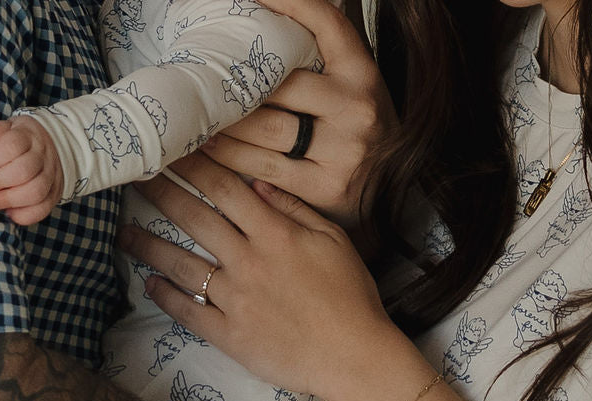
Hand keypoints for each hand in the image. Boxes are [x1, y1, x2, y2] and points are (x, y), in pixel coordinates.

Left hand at [0, 117, 63, 224]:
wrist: (47, 146)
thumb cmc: (16, 140)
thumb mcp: (4, 130)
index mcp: (28, 135)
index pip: (14, 144)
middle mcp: (43, 155)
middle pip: (25, 170)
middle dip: (1, 182)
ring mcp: (52, 175)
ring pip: (36, 192)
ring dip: (10, 200)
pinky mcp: (55, 194)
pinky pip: (43, 209)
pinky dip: (24, 215)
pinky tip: (9, 212)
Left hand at [125, 155, 392, 400]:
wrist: (354, 357)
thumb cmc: (351, 297)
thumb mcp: (334, 241)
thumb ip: (295, 210)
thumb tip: (257, 184)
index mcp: (274, 233)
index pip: (225, 188)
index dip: (196, 165)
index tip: (173, 149)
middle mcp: (248, 261)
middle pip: (195, 218)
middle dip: (162, 192)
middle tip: (135, 175)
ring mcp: (235, 300)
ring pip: (183, 264)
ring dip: (150, 245)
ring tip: (123, 232)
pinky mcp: (230, 336)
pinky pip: (189, 312)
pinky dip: (166, 297)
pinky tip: (148, 283)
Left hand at [200, 0, 394, 227]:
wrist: (389, 192)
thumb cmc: (358, 133)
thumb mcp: (352, 88)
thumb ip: (320, 63)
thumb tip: (268, 21)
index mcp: (361, 73)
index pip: (325, 23)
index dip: (290, 2)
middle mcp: (355, 107)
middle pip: (280, 85)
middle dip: (238, 85)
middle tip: (206, 80)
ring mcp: (343, 150)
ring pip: (266, 130)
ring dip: (225, 125)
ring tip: (202, 120)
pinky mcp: (326, 187)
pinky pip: (267, 168)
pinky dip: (232, 160)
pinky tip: (212, 151)